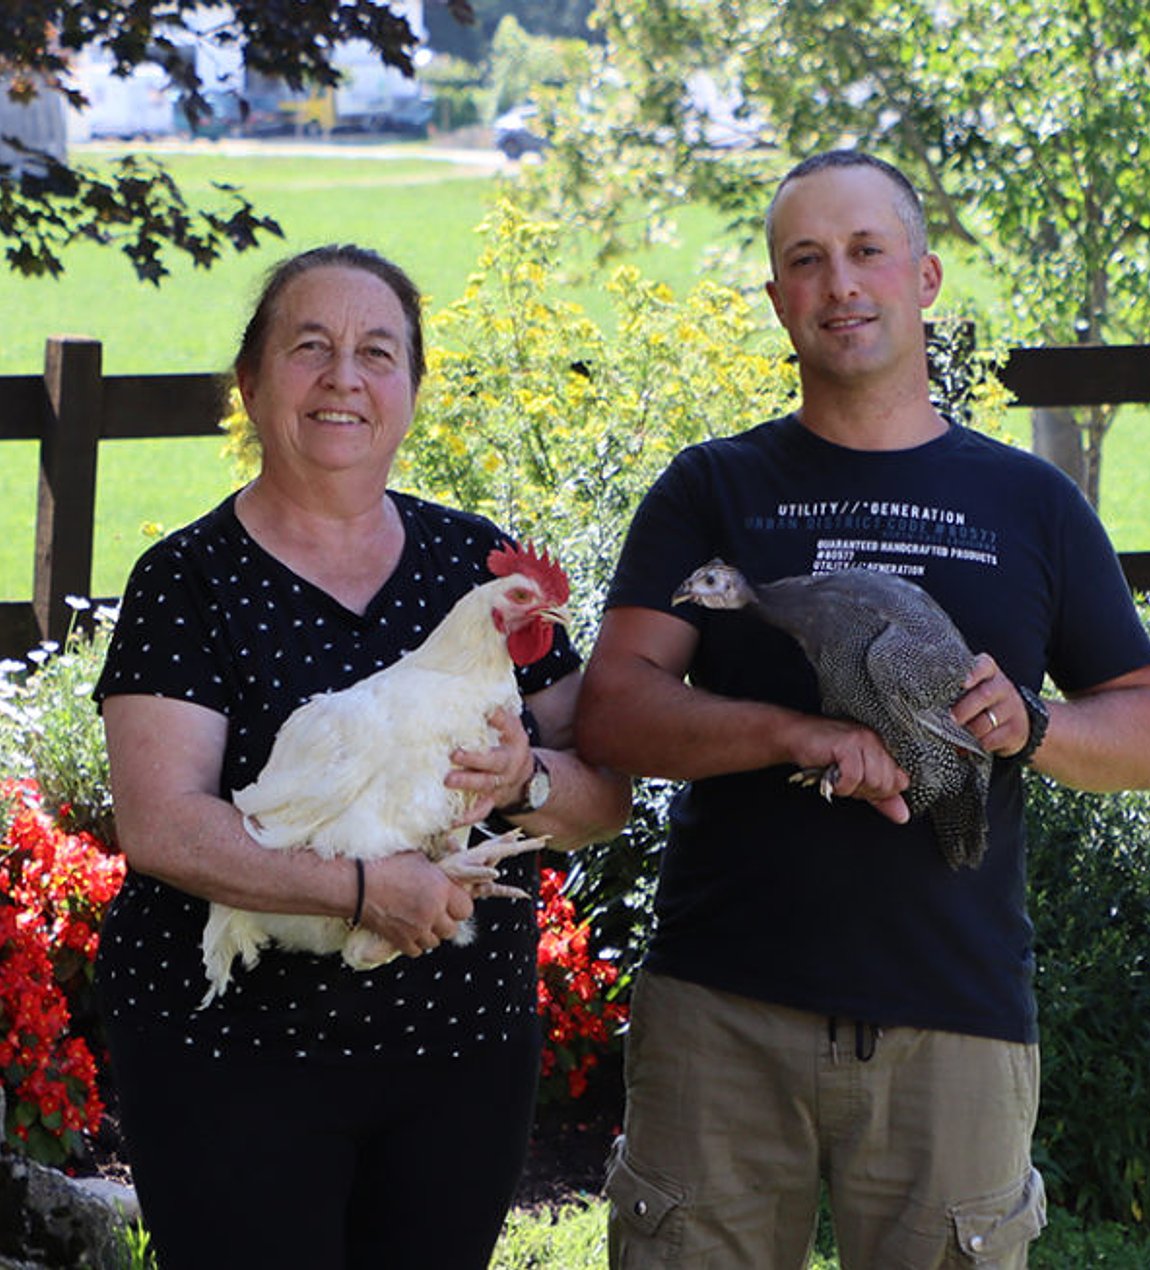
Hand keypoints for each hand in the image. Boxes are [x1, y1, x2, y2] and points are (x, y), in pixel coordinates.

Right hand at [361, 852, 473, 957]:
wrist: (358, 884)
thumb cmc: (385, 866)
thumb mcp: (418, 860)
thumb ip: (436, 873)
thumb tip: (445, 878)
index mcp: (441, 889)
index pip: (466, 909)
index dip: (459, 906)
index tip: (451, 902)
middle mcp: (433, 911)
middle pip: (452, 929)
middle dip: (444, 922)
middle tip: (434, 912)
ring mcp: (417, 929)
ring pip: (435, 942)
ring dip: (429, 933)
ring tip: (419, 921)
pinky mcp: (400, 941)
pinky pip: (416, 951)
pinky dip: (413, 943)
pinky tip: (407, 930)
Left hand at [445, 707, 534, 823]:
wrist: (522, 777)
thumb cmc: (505, 744)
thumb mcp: (507, 725)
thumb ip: (495, 713)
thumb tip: (469, 688)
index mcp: (515, 740)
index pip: (509, 726)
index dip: (500, 719)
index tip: (489, 712)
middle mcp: (509, 763)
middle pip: (493, 761)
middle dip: (474, 758)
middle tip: (454, 753)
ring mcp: (501, 784)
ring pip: (485, 785)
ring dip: (467, 783)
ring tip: (448, 780)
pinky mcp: (492, 801)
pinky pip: (480, 811)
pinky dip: (466, 816)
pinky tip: (450, 819)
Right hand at [784, 714, 910, 823]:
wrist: (794, 736)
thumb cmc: (822, 755)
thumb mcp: (857, 780)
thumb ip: (881, 797)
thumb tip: (902, 815)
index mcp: (882, 749)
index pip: (900, 782)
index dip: (878, 792)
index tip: (857, 784)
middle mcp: (876, 742)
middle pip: (886, 784)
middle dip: (863, 791)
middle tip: (844, 779)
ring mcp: (864, 741)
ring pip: (873, 781)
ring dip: (850, 788)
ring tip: (836, 776)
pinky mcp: (848, 744)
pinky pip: (854, 777)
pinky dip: (840, 785)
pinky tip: (830, 776)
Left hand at [954, 653, 1028, 756]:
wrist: (1011, 720)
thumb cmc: (978, 701)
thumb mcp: (969, 690)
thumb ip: (953, 690)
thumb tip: (927, 707)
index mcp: (988, 672)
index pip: (984, 666)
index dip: (974, 673)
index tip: (964, 683)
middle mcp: (1002, 686)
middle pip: (985, 695)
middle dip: (964, 709)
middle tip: (950, 718)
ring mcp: (1012, 707)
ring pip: (988, 720)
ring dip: (970, 730)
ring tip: (958, 735)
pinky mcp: (1016, 729)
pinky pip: (995, 738)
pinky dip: (981, 743)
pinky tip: (973, 744)